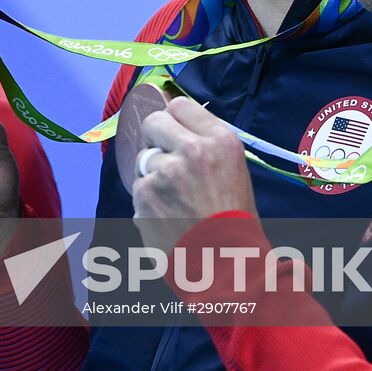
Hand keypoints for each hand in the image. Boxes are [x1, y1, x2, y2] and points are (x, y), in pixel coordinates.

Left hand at [131, 95, 256, 246]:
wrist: (225, 265)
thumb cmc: (232, 220)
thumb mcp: (233, 170)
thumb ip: (204, 142)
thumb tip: (170, 115)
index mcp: (221, 141)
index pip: (181, 105)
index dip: (175, 120)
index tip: (174, 132)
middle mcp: (193, 150)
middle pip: (154, 122)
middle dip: (156, 139)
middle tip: (168, 161)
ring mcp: (166, 172)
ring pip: (144, 158)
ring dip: (154, 176)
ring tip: (177, 201)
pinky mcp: (145, 194)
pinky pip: (139, 187)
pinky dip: (148, 201)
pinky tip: (168, 217)